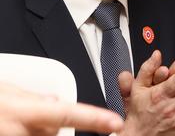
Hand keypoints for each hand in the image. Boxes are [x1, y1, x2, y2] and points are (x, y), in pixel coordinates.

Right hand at [0, 81, 123, 135]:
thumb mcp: (7, 92)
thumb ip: (33, 99)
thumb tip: (55, 103)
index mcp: (24, 111)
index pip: (68, 113)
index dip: (93, 119)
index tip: (115, 123)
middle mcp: (19, 131)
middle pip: (52, 135)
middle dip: (46, 128)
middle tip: (23, 118)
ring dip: (33, 134)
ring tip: (10, 122)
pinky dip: (23, 135)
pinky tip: (11, 126)